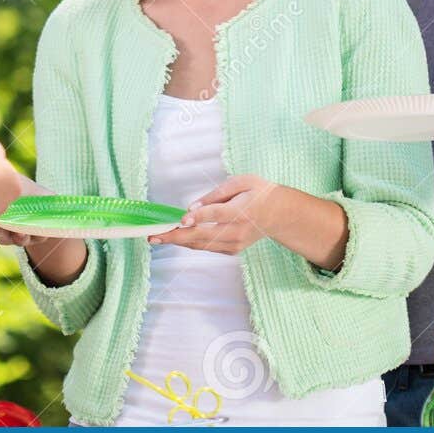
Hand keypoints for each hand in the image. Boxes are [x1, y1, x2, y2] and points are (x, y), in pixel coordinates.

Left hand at [148, 174, 281, 254]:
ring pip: (202, 245)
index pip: (217, 215)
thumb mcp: (242, 182)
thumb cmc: (258, 192)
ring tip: (157, 237)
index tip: (181, 219)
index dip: (198, 217)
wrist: (279, 215)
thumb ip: (217, 194)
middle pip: (203, 236)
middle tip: (154, 235)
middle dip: (176, 236)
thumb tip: (192, 206)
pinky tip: (175, 237)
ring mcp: (235, 244)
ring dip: (178, 241)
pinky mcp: (232, 250)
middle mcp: (237, 231)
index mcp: (242, 210)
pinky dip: (190, 243)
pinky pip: (207, 247)